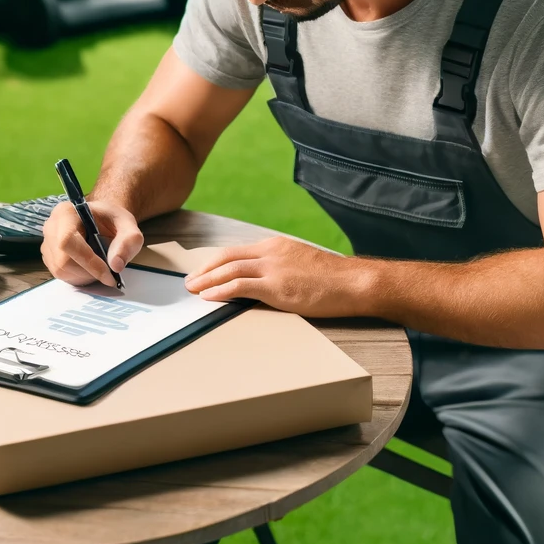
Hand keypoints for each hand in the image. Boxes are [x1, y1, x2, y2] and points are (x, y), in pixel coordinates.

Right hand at [42, 198, 143, 287]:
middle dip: (88, 272)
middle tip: (108, 273)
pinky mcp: (49, 257)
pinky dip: (79, 277)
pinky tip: (90, 269)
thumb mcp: (128, 225)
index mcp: (66, 213)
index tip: (109, 274)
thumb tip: (116, 265)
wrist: (101, 221)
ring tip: (100, 268)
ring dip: (84, 276)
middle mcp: (51, 227)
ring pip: (61, 271)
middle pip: (63, 260)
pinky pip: (61, 275)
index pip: (68, 240)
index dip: (88, 261)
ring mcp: (47, 243)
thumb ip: (128, 240)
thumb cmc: (111, 220)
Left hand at [183, 237, 367, 317]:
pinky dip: (220, 290)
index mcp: (277, 245)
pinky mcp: (277, 287)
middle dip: (205, 269)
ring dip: (207, 281)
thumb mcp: (302, 265)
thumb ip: (281, 268)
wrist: (354, 283)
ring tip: (193, 290)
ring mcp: (274, 268)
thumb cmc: (333, 279)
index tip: (204, 270)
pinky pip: (240, 286)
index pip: (238, 250)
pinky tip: (209, 297)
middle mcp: (272, 252)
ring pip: (230, 270)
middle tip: (190, 281)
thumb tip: (264, 282)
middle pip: (228, 257)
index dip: (216, 261)